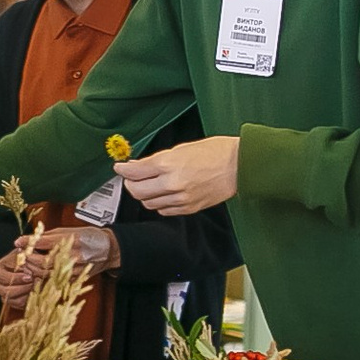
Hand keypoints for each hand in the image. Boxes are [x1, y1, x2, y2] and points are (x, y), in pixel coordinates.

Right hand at [0, 248, 43, 314]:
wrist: (36, 268)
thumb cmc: (29, 258)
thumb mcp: (26, 251)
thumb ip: (22, 249)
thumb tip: (20, 248)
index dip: (15, 277)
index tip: (29, 275)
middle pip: (4, 291)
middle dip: (21, 287)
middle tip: (34, 282)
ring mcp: (4, 294)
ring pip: (10, 299)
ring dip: (25, 293)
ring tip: (36, 285)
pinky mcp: (12, 302)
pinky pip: (17, 305)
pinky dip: (27, 299)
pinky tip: (35, 291)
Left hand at [26, 228, 118, 277]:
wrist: (108, 250)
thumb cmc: (89, 236)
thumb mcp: (69, 230)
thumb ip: (48, 236)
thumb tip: (28, 239)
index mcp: (72, 241)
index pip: (44, 243)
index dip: (28, 243)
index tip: (18, 242)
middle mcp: (73, 257)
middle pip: (43, 262)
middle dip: (28, 259)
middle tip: (20, 254)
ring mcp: (73, 270)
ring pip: (46, 274)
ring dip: (32, 269)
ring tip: (25, 262)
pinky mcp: (73, 279)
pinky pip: (52, 280)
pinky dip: (41, 277)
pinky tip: (35, 272)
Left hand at [117, 137, 240, 217]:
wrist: (239, 166)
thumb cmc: (215, 152)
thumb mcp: (181, 148)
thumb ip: (157, 159)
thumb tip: (137, 166)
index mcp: (169, 164)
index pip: (135, 172)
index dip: (123, 170)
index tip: (120, 167)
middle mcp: (172, 183)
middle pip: (137, 191)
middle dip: (130, 184)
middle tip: (131, 178)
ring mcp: (181, 198)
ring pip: (149, 203)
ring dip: (144, 195)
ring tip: (148, 185)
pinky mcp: (189, 208)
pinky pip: (164, 211)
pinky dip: (159, 203)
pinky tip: (163, 194)